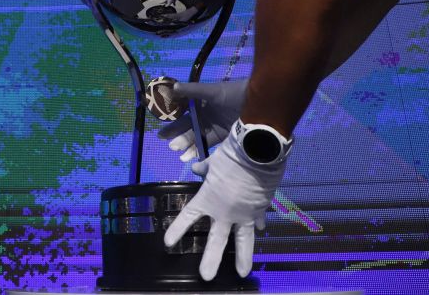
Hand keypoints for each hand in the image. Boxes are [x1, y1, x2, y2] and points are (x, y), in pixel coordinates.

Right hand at [158, 79, 247, 162]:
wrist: (258, 104)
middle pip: (188, 127)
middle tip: (167, 142)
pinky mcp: (223, 137)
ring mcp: (213, 127)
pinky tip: (189, 157)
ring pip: (196, 137)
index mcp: (201, 102)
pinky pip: (207, 144)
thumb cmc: (234, 93)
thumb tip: (173, 87)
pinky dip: (198, 150)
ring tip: (177, 150)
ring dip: (186, 144)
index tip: (161, 127)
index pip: (183, 112)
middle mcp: (205, 115)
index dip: (172, 120)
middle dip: (177, 134)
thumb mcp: (213, 91)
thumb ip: (193, 90)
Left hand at [163, 123, 285, 279]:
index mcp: (208, 199)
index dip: (177, 230)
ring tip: (243, 273)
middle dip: (210, 260)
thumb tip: (197, 168)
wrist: (257, 153)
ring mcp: (244, 213)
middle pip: (216, 241)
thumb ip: (204, 169)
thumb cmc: (230, 156)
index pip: (188, 218)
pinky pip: (257, 221)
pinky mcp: (259, 209)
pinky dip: (258, 225)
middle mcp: (224, 212)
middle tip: (206, 277)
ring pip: (243, 242)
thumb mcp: (212, 161)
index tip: (168, 243)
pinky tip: (260, 231)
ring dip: (243, 258)